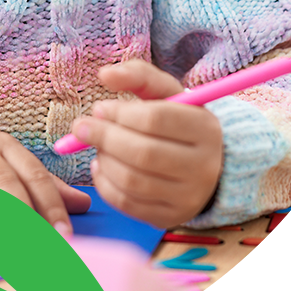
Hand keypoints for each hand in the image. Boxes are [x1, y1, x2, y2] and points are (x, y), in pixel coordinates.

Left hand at [69, 60, 223, 228]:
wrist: (208, 166)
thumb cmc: (178, 123)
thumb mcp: (167, 94)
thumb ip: (138, 75)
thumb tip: (105, 74)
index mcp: (205, 129)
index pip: (155, 119)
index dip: (119, 112)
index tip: (99, 108)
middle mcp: (204, 166)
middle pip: (143, 153)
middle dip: (104, 137)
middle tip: (82, 127)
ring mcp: (189, 196)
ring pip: (132, 180)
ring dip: (104, 159)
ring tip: (97, 146)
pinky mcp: (171, 217)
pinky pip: (127, 203)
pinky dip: (104, 183)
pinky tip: (102, 166)